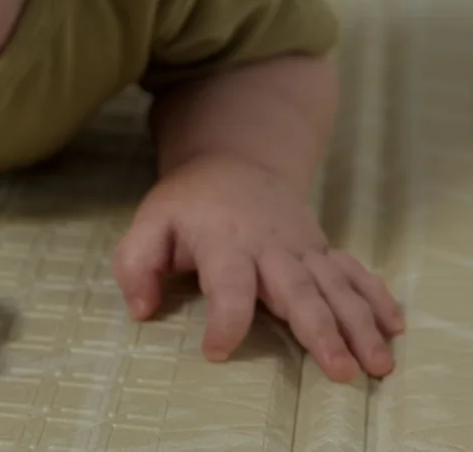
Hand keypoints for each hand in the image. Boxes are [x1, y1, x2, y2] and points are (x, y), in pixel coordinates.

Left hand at [112, 155, 403, 381]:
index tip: (216, 350)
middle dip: (319, 329)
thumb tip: (141, 309)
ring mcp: (301, 248)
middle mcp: (270, 247)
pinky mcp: (321, 249)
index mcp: (224, 244)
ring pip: (334, 286)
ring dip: (359, 324)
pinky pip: (353, 272)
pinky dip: (375, 296)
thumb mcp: (150, 224)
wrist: (233, 161)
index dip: (223, 319)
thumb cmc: (189, 204)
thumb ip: (136, 264)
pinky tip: (394, 326)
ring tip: (377, 363)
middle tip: (338, 369)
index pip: (228, 285)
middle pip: (297, 289)